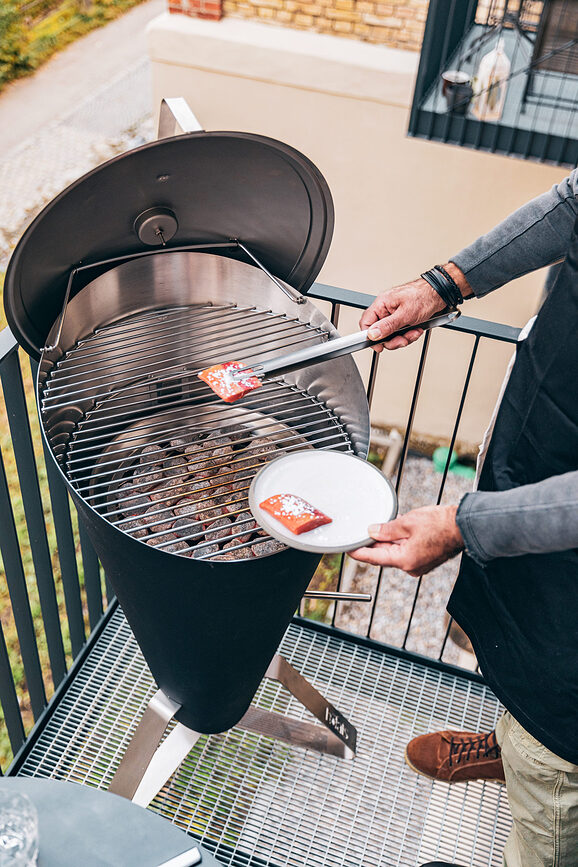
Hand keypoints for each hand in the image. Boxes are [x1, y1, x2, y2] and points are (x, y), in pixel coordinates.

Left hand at [349, 505, 463, 576]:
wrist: (464, 526)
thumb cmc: (440, 524)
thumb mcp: (407, 523)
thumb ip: (387, 529)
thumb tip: (372, 532)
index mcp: (404, 560)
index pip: (374, 558)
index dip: (358, 553)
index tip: (348, 549)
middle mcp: (410, 567)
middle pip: (384, 555)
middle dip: (373, 544)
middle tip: (361, 533)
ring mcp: (418, 564)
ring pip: (395, 552)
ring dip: (387, 541)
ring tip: (382, 526)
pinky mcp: (424, 559)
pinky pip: (405, 551)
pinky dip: (399, 541)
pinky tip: (396, 529)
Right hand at [359, 278, 444, 351]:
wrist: (439, 294)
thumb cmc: (424, 296)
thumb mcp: (405, 314)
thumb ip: (387, 325)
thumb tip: (372, 334)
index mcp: (382, 304)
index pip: (366, 322)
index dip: (370, 336)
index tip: (379, 345)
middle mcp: (386, 310)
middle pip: (379, 333)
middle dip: (392, 340)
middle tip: (403, 340)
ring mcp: (394, 315)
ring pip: (391, 335)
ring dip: (403, 338)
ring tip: (413, 332)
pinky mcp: (402, 320)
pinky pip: (400, 333)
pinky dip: (409, 335)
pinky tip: (416, 329)